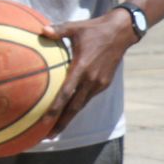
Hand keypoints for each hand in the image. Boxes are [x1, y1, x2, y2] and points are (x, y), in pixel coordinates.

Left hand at [42, 9, 136, 127]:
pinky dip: (78, 105)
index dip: (55, 109)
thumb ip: (58, 30)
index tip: (44, 122)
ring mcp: (99, 83)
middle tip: (48, 136)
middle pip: (74, 108)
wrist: (122, 32)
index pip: (66, 93)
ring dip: (70, 117)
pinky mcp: (104, 83)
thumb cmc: (95, 28)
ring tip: (56, 128)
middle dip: (61, 123)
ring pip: (82, 104)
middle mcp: (91, 79)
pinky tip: (70, 109)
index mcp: (82, 67)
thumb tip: (41, 30)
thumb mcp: (76, 27)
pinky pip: (88, 97)